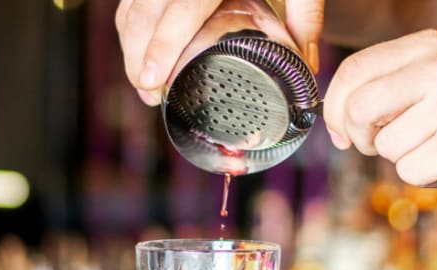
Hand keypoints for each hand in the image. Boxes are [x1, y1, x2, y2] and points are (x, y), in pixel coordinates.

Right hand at [115, 0, 323, 105]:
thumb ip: (305, 15)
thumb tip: (306, 66)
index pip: (182, 9)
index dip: (163, 46)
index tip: (153, 80)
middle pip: (144, 11)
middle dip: (138, 56)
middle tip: (149, 93)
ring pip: (131, 6)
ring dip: (130, 45)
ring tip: (143, 84)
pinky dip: (130, 26)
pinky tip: (138, 51)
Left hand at [323, 29, 436, 185]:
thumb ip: (391, 85)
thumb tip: (338, 120)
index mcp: (427, 46)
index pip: (353, 70)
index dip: (333, 106)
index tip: (339, 130)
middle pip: (357, 109)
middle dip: (359, 137)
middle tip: (379, 144)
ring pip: (385, 147)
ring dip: (403, 157)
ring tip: (436, 145)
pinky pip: (409, 171)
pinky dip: (424, 175)